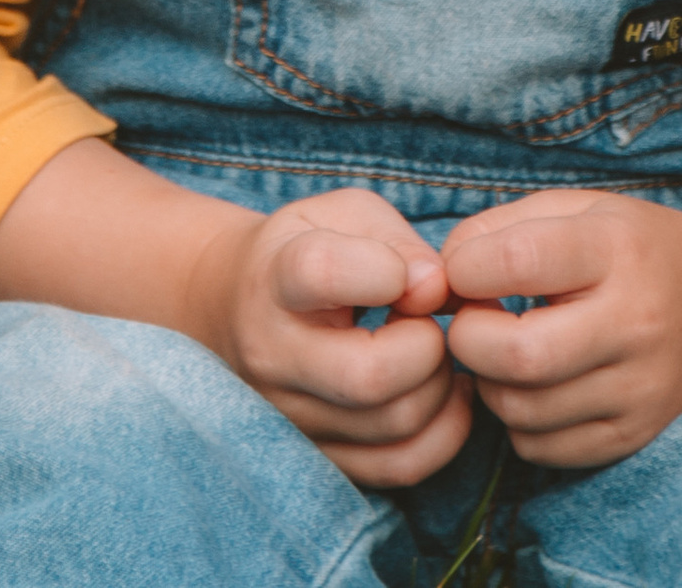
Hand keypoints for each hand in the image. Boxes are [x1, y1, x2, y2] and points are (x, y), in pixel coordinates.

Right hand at [183, 186, 470, 485]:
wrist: (237, 307)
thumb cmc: (306, 249)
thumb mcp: (344, 215)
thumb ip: (397, 240)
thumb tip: (435, 288)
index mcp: (275, 279)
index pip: (323, 273)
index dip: (385, 268)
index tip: (401, 270)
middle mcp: (274, 356)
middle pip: (367, 377)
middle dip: (426, 344)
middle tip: (426, 320)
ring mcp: (292, 417)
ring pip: (392, 427)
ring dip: (438, 386)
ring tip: (428, 351)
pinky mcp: (319, 456)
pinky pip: (399, 467)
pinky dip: (443, 433)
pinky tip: (443, 391)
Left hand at [440, 191, 681, 468]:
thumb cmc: (633, 245)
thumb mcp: (577, 208)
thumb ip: (499, 228)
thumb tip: (441, 279)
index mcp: (617, 249)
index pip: (517, 261)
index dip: (465, 267)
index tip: (462, 270)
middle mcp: (635, 322)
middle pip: (518, 354)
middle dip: (468, 339)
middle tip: (472, 320)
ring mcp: (639, 388)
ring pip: (522, 410)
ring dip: (489, 382)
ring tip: (504, 348)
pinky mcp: (634, 435)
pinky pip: (542, 448)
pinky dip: (519, 419)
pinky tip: (535, 383)